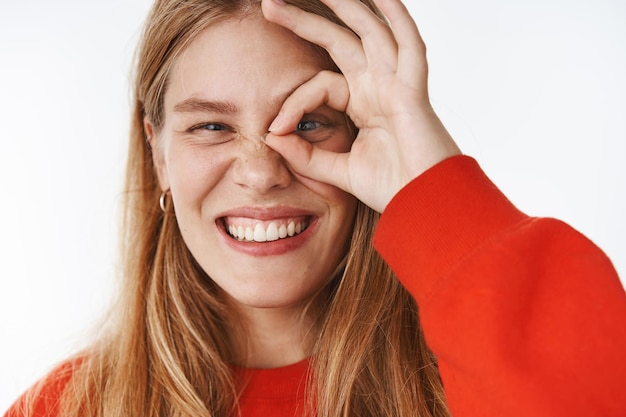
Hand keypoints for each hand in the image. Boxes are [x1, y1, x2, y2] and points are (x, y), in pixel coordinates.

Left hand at [262, 0, 460, 212]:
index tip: (273, 130)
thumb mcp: (338, 170)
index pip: (319, 85)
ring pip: (369, 31)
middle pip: (339, 41)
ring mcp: (396, 84)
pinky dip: (396, 15)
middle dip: (305, 21)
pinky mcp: (412, 89)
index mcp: (364, 104)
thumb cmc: (392, 190)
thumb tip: (271, 137)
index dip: (293, 103)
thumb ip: (306, 155)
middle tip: (270, 4)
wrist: (424, 207)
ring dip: (344, 4)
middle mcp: (379, 87)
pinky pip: (407, 43)